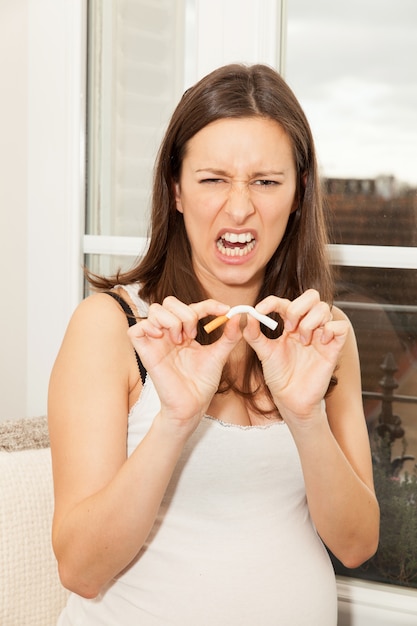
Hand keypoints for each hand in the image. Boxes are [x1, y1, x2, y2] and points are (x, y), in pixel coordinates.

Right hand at [128, 297, 241, 432]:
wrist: (193, 404)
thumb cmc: (202, 383)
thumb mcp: (219, 355)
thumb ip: (229, 336)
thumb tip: (238, 316)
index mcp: (185, 332)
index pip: (193, 306)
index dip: (208, 304)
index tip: (225, 310)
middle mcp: (169, 333)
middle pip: (169, 302)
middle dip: (186, 313)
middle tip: (193, 334)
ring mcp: (156, 341)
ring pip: (155, 310)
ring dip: (171, 320)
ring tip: (179, 340)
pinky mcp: (145, 352)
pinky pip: (136, 329)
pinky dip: (148, 327)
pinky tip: (162, 338)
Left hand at [243, 290, 349, 421]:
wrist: (291, 399)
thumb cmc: (279, 376)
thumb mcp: (263, 352)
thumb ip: (254, 334)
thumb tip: (247, 315)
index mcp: (291, 324)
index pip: (286, 301)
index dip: (272, 301)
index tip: (259, 310)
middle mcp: (307, 326)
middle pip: (312, 296)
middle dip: (298, 307)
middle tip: (288, 327)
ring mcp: (322, 335)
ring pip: (325, 308)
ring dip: (310, 322)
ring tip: (302, 341)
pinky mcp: (334, 348)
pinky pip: (341, 327)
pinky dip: (331, 329)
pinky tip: (320, 341)